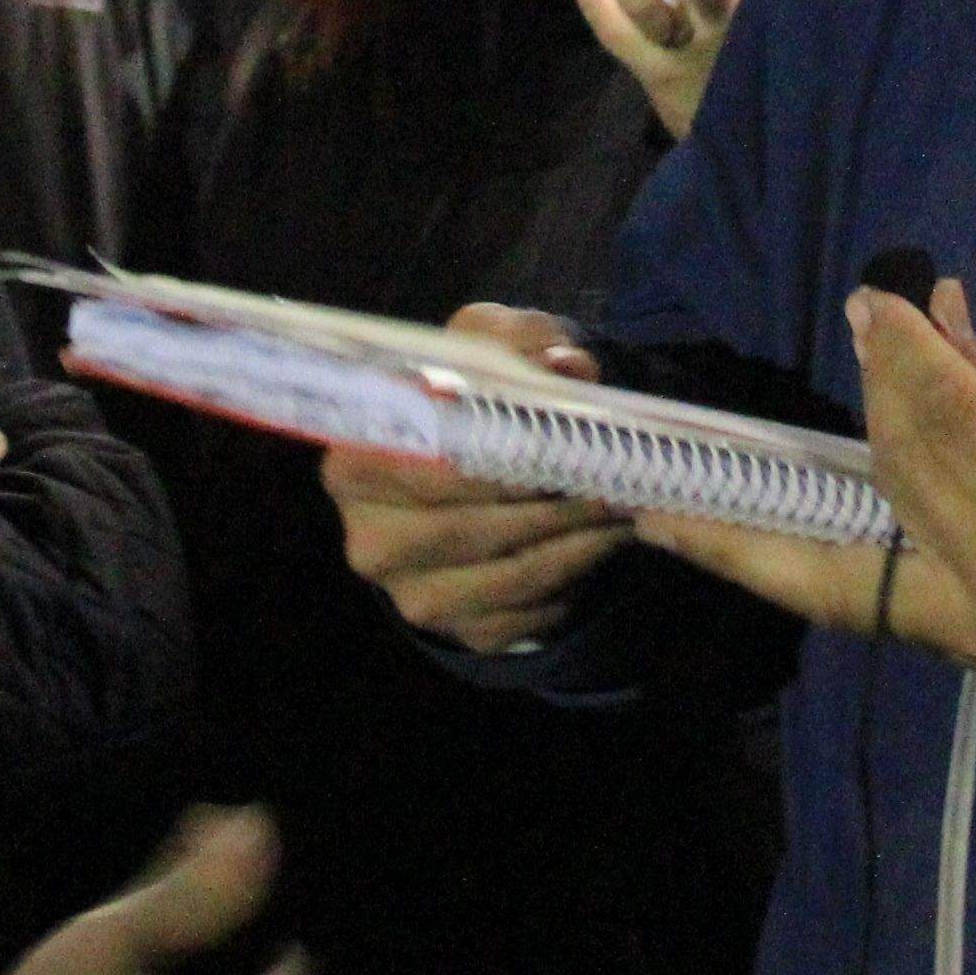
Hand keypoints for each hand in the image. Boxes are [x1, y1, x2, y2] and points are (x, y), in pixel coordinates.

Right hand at [323, 303, 631, 650]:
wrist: (477, 477)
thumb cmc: (474, 401)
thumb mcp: (486, 349)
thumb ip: (520, 343)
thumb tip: (565, 366)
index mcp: (355, 465)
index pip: (424, 471)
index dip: (494, 459)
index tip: (557, 444)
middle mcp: (368, 539)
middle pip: (469, 528)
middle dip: (549, 503)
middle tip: (610, 478)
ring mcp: (410, 595)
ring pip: (510, 574)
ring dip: (575, 541)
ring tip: (620, 505)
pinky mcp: (459, 631)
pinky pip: (529, 613)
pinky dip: (576, 576)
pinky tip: (602, 540)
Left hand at [628, 272, 975, 696]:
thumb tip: (934, 325)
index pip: (956, 416)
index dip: (907, 352)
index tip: (874, 301)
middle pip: (909, 460)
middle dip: (883, 382)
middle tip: (865, 321)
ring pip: (877, 516)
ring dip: (828, 451)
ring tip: (785, 405)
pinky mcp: (963, 648)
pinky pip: (854, 597)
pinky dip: (775, 564)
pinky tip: (694, 536)